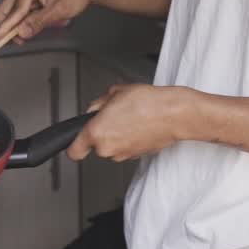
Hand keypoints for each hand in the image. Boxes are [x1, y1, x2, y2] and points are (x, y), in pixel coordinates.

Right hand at [0, 0, 95, 42]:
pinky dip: (24, 20)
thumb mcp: (59, 10)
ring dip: (18, 24)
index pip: (15, 11)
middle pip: (5, 9)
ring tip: (36, 29)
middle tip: (21, 41)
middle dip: (9, 26)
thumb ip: (38, 22)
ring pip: (11, 11)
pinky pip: (20, 11)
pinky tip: (39, 21)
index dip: (5, 28)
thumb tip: (21, 33)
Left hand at [68, 84, 193, 161]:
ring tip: (131, 118)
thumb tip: (96, 108)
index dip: (73, 144)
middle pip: (96, 145)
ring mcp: (123, 154)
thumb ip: (99, 103)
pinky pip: (126, 148)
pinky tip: (140, 125)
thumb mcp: (116, 92)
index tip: (75, 140)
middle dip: (103, 131)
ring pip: (112, 147)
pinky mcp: (137, 156)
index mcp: (97, 132)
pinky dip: (130, 139)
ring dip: (118, 135)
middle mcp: (107, 148)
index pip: (73, 151)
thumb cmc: (149, 102)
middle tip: (115, 115)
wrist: (174, 114)